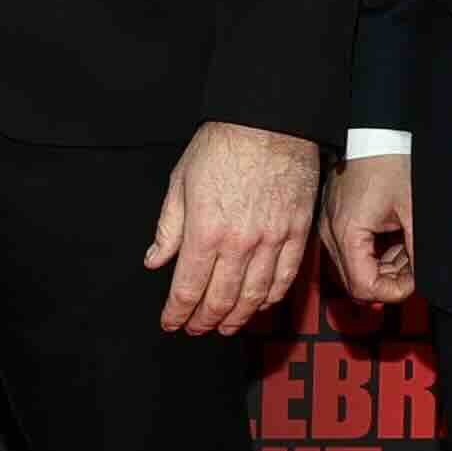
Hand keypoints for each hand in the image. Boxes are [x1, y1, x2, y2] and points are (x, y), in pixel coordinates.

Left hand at [144, 121, 320, 336]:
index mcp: (205, 231)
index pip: (188, 288)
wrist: (269, 121)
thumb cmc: (222, 145)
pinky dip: (272, 298)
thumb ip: (168, 228)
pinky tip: (260, 306)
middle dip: (205, 321)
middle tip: (196, 329)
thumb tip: (155, 261)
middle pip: (220, 299)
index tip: (171, 322)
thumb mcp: (180, 182)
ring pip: (254, 296)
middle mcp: (239, 243)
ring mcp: (272, 240)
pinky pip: (286, 277)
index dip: (177, 312)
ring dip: (237, 317)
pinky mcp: (297, 233)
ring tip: (225, 327)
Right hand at [321, 153, 417, 307]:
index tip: (413, 283)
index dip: (393, 291)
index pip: (364, 286)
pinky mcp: (332, 221)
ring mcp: (329, 228)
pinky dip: (374, 253)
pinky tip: (394, 240)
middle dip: (390, 279)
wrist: (372, 135)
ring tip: (407, 248)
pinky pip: (351, 251)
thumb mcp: (412, 210)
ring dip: (384, 266)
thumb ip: (416, 249)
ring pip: (355, 268)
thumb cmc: (387, 162)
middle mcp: (331, 233)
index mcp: (348, 232)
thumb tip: (420, 276)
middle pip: (357, 281)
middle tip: (414, 265)